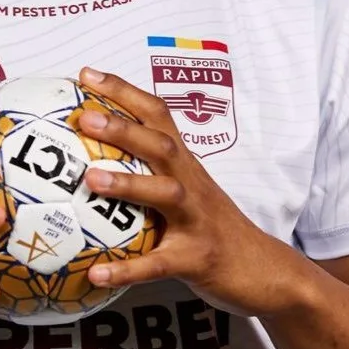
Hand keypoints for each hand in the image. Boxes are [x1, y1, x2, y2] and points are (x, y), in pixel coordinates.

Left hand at [76, 67, 301, 316]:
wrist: (263, 269)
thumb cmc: (211, 227)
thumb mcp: (185, 190)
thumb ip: (148, 173)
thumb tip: (87, 160)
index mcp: (185, 165)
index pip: (157, 116)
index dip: (124, 92)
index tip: (87, 74)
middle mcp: (192, 184)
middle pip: (161, 147)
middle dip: (124, 128)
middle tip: (84, 118)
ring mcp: (197, 220)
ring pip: (165, 195)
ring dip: (128, 184)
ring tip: (90, 180)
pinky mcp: (196, 259)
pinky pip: (158, 265)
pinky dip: (127, 269)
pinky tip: (96, 273)